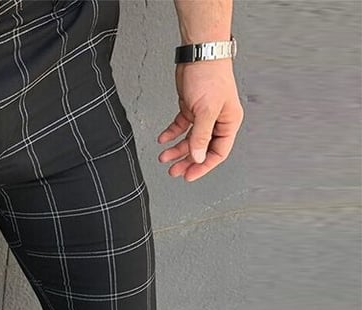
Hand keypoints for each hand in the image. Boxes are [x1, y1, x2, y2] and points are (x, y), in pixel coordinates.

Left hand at [157, 58, 243, 181]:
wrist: (198, 52)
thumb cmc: (209, 75)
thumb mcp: (206, 110)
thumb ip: (201, 136)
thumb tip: (198, 157)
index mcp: (228, 122)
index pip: (218, 153)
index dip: (203, 166)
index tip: (189, 175)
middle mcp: (217, 121)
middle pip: (202, 149)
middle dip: (187, 161)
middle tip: (173, 171)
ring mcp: (203, 115)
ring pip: (190, 140)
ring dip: (177, 150)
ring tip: (163, 157)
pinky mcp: (191, 108)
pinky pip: (181, 127)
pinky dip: (171, 134)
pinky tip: (162, 140)